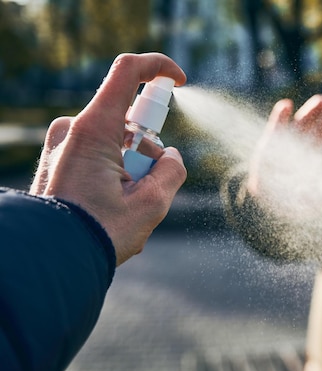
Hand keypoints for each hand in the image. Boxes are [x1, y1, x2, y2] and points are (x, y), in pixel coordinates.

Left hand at [29, 53, 187, 265]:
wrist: (52, 262)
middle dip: (148, 153)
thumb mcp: (151, 203)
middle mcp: (71, 130)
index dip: (158, 67)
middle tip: (147, 189)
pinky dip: (114, 176)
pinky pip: (98, 157)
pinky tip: (111, 209)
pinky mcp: (57, 162)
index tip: (179, 80)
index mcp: (91, 130)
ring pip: (115, 144)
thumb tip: (171, 158)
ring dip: (132, 170)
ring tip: (125, 209)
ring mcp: (60, 146)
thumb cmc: (98, 233)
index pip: (127, 72)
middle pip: (128, 123)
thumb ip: (173, 170)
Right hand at [248, 94, 321, 194]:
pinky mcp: (269, 145)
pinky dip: (280, 118)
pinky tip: (286, 105)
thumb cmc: (293, 204)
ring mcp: (288, 145)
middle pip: (321, 132)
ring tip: (321, 100)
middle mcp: (306, 150)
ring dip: (310, 113)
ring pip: (302, 126)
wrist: (266, 202)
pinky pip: (276, 129)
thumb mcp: (312, 203)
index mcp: (318, 163)